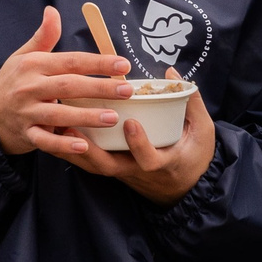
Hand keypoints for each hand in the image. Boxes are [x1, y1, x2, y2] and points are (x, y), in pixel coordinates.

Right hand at [0, 6, 131, 158]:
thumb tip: (52, 11)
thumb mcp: (23, 56)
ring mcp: (27, 112)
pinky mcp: (26, 134)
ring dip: (86, 116)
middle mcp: (30, 87)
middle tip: (127, 90)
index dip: (97, 62)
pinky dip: (63, 144)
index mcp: (34, 65)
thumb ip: (43, 36)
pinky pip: (46, 140)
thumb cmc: (11, 82)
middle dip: (99, 87)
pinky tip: (83, 144)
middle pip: (69, 86)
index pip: (71, 61)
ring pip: (59, 114)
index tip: (123, 64)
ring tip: (113, 117)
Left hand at [69, 89, 213, 204]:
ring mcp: (124, 173)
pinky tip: (58, 132)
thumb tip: (171, 73)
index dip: (139, 144)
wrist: (188, 188)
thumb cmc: (196, 155)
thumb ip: (191, 102)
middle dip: (89, 150)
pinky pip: (91, 164)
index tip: (131, 123)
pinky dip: (73, 151)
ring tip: (58, 126)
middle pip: (109, 167)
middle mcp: (139, 172)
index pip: (148, 159)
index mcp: (164, 163)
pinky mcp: (115, 171)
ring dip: (74, 150)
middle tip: (73, 127)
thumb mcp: (203, 130)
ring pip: (95, 167)